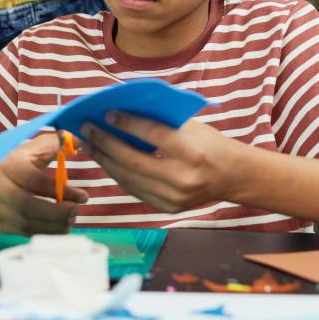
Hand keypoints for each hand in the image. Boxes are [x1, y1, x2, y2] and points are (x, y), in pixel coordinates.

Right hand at [0, 135, 88, 235]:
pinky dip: (43, 232)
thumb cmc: (12, 161)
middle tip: (76, 211)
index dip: (61, 190)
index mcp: (7, 164)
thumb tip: (79, 139)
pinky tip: (57, 227)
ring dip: (52, 226)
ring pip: (24, 224)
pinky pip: (22, 233)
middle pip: (27, 205)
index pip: (35, 180)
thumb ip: (54, 144)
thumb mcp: (30, 148)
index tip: (83, 196)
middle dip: (57, 212)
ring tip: (70, 220)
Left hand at [80, 112, 241, 213]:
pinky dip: (116, 172)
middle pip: (133, 159)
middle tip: (86, 129)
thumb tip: (119, 112)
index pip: (152, 135)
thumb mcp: (189, 126)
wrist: (232, 176)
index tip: (106, 113)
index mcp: (192, 152)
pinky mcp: (167, 208)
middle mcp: (182, 178)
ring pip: (128, 177)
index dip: (126, 123)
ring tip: (89, 144)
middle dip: (105, 143)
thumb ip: (158, 121)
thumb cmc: (208, 143)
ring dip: (104, 159)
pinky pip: (134, 188)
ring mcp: (174, 198)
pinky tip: (105, 159)